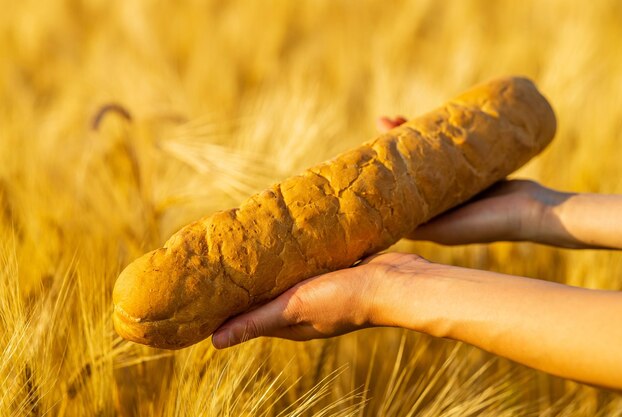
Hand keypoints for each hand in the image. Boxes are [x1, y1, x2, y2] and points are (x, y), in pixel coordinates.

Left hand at [212, 253, 429, 347]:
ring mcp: (320, 291)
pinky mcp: (334, 273)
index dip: (228, 307)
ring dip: (270, 268)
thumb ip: (256, 321)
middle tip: (222, 260)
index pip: (249, 317)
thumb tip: (214, 342)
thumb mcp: (294, 308)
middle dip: (246, 282)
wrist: (395, 282)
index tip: (207, 291)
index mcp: (290, 324)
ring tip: (247, 245)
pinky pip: (307, 265)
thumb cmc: (344, 299)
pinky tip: (284, 240)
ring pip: (287, 279)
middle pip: (266, 297)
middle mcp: (303, 310)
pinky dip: (293, 257)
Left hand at [377, 115, 570, 245]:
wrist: (537, 212)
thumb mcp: (444, 229)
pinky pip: (450, 152)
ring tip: (395, 116)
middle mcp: (440, 204)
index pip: (396, 192)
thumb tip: (375, 224)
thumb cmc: (489, 223)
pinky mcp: (475, 174)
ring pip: (428, 157)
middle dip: (394, 146)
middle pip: (410, 170)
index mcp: (429, 217)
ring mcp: (458, 188)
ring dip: (414, 136)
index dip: (381, 171)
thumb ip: (415, 226)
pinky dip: (440, 137)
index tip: (367, 148)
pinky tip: (432, 119)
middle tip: (381, 122)